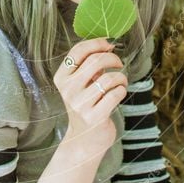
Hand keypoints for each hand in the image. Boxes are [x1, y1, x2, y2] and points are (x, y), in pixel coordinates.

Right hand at [53, 37, 126, 154]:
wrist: (84, 139)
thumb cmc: (86, 105)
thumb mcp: (80, 84)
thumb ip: (88, 65)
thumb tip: (107, 45)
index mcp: (61, 78)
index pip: (78, 51)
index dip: (97, 43)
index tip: (109, 45)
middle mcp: (68, 90)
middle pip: (95, 61)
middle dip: (113, 58)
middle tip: (118, 63)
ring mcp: (80, 104)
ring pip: (108, 78)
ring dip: (121, 77)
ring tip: (120, 82)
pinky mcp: (95, 116)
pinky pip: (115, 93)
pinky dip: (122, 90)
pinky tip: (119, 93)